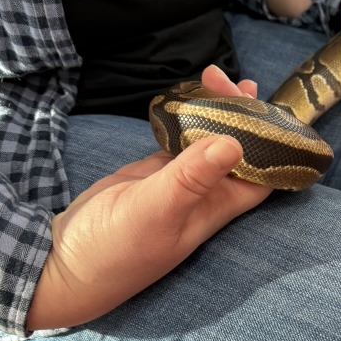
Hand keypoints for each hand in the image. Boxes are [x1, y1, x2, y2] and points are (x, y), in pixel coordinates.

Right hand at [26, 66, 270, 330]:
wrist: (66, 264)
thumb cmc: (115, 249)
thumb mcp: (155, 210)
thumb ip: (190, 178)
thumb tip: (234, 143)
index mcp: (217, 206)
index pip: (264, 172)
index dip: (273, 142)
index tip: (268, 107)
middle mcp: (206, 194)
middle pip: (240, 149)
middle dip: (241, 115)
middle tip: (226, 80)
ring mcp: (180, 182)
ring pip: (210, 141)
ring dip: (216, 112)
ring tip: (212, 76)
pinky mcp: (155, 173)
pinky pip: (181, 141)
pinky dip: (187, 119)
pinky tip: (189, 98)